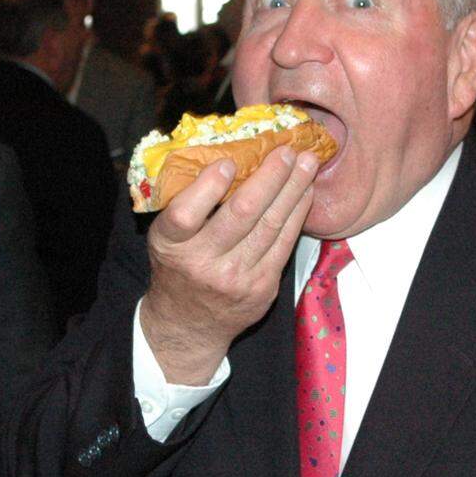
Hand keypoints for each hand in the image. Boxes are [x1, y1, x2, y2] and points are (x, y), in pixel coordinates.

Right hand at [139, 146, 318, 384]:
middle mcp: (202, 263)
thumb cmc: (180, 266)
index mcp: (171, 245)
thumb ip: (188, 204)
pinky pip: (285, 243)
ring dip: (293, 189)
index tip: (229, 162)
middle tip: (287, 151)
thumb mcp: (168, 238)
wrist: (189, 326)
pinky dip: (298, 213)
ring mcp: (236, 278)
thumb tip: (227, 152)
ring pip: (271, 225)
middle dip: (270, 178)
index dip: (208, 188)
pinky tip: (306, 191)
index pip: (185, 215)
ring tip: (308, 162)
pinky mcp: (263, 287)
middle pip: (242, 214)